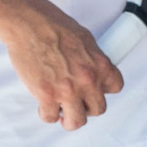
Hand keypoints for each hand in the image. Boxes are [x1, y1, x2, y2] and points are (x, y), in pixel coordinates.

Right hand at [0, 0, 123, 128]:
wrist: (31, 25)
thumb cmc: (55, 27)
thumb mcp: (86, 41)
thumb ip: (92, 60)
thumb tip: (92, 69)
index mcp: (101, 66)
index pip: (115, 87)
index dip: (102, 89)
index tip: (93, 89)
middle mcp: (88, 81)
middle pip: (98, 109)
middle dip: (87, 107)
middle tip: (76, 103)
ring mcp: (67, 91)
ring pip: (77, 121)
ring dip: (70, 119)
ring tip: (63, 113)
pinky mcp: (46, 96)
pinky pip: (50, 117)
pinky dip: (47, 114)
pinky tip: (44, 106)